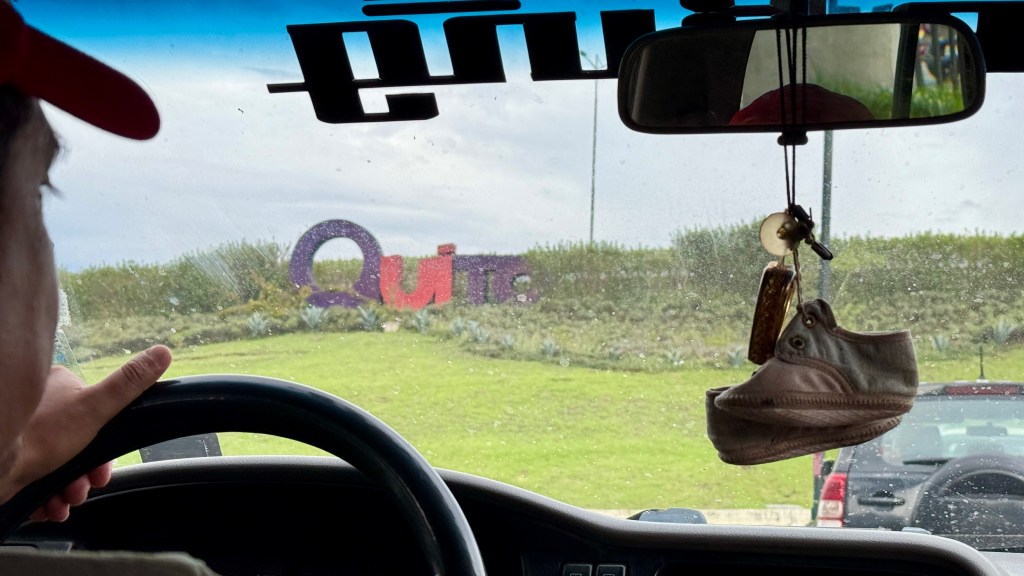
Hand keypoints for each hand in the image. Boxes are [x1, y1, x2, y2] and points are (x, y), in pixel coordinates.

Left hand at [2, 345, 172, 521]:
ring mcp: (24, 434)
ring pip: (58, 465)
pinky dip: (46, 497)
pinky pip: (36, 480)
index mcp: (58, 386)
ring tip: (64, 500)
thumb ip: (129, 383)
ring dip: (67, 489)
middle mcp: (38, 406)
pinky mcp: (13, 458)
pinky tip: (49, 506)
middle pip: (78, 445)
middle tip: (83, 488)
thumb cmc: (40, 435)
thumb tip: (163, 352)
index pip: (95, 415)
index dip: (104, 446)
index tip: (103, 467)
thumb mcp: (95, 407)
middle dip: (84, 475)